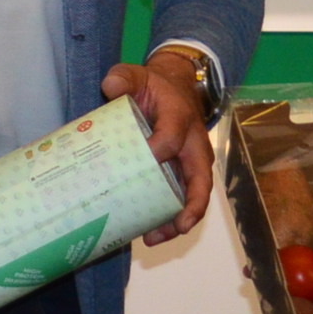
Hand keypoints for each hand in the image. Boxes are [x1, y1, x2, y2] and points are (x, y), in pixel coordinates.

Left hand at [103, 49, 216, 244]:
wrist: (173, 88)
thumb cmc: (153, 86)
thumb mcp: (136, 74)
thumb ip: (123, 77)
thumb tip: (112, 86)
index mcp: (180, 118)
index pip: (173, 137)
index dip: (160, 149)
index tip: (144, 159)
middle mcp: (193, 145)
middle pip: (200, 180)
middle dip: (190, 207)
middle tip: (174, 228)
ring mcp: (191, 162)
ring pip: (194, 196)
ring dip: (177, 221)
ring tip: (154, 239)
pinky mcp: (183, 173)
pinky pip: (182, 199)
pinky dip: (170, 218)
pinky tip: (150, 233)